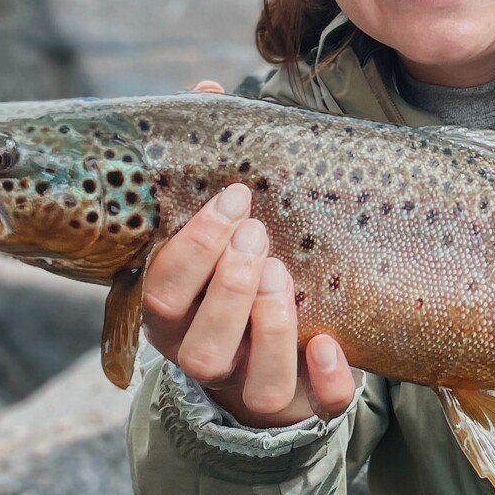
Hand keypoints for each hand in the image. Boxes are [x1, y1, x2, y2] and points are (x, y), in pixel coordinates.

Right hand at [142, 81, 355, 426]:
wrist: (275, 354)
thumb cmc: (240, 266)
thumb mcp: (221, 221)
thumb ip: (212, 162)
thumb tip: (208, 86)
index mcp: (173, 310)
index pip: (164, 286)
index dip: (196, 244)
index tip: (235, 196)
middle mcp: (203, 354)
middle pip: (196, 342)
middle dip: (228, 283)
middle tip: (260, 234)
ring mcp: (251, 384)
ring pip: (250, 381)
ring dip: (267, 327)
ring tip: (284, 276)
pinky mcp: (302, 407)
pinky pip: (313, 408)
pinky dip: (322, 381)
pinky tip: (330, 345)